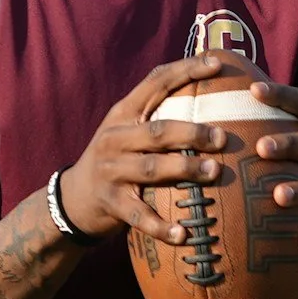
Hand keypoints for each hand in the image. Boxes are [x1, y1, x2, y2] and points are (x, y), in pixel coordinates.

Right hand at [55, 53, 254, 243]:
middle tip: (223, 137)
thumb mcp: (127, 129)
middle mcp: (115, 138)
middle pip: (157, 131)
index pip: (155, 83)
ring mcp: (111, 171)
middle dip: (192, 133)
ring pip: (151, 170)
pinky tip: (183, 234)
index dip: (185, 70)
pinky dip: (162, 227)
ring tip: (214, 172)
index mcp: (123, 113)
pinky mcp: (112, 204)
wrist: (74, 198)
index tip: (216, 64)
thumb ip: (157, 113)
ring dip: (184, 170)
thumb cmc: (116, 158)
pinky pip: (140, 216)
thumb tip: (210, 90)